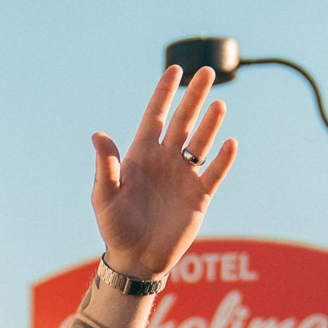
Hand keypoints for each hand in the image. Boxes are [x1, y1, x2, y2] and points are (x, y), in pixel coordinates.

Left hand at [91, 66, 237, 281]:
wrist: (136, 259)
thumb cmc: (116, 227)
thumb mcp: (105, 196)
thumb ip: (105, 166)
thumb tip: (98, 134)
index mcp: (141, 155)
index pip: (154, 116)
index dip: (164, 93)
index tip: (174, 69)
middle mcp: (165, 160)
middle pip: (182, 121)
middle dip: (194, 97)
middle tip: (207, 71)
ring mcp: (183, 176)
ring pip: (201, 142)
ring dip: (210, 124)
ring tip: (219, 104)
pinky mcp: (199, 196)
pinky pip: (214, 172)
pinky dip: (223, 159)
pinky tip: (230, 143)